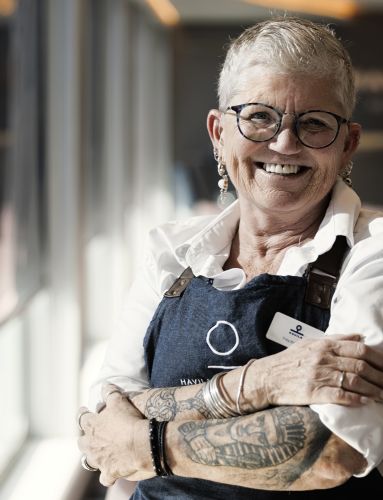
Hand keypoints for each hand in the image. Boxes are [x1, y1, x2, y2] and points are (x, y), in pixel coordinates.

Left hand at [77, 384, 153, 485]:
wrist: (143, 443)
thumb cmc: (130, 420)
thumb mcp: (120, 401)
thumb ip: (110, 392)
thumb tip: (105, 384)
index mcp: (92, 425)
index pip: (82, 418)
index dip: (83, 413)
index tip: (84, 410)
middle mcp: (91, 444)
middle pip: (81, 442)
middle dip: (85, 438)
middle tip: (90, 435)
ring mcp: (99, 460)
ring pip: (89, 461)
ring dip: (93, 457)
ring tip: (99, 454)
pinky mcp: (109, 473)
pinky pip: (105, 478)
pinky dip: (108, 475)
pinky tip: (111, 474)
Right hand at [250, 334, 382, 407]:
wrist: (267, 377)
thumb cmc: (289, 360)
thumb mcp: (310, 343)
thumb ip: (335, 339)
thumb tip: (359, 336)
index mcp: (324, 345)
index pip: (358, 349)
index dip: (377, 358)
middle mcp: (322, 359)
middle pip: (360, 366)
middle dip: (379, 376)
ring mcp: (318, 376)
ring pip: (353, 381)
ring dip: (372, 389)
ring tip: (382, 395)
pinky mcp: (313, 393)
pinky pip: (340, 396)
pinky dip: (355, 399)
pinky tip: (365, 402)